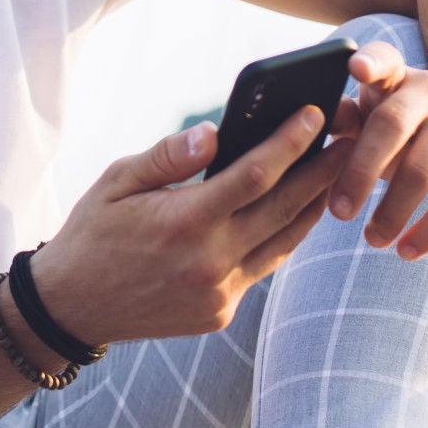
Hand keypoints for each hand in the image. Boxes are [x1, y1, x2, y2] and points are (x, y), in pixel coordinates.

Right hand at [30, 106, 354, 345]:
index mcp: (184, 222)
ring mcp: (219, 293)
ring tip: (338, 172)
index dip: (291, 142)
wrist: (72, 306)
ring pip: (284, 242)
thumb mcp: (117, 181)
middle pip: (285, 208)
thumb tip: (214, 131)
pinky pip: (263, 267)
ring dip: (314, 206)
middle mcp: (209, 262)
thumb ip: (169, 156)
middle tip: (355, 139)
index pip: (255, 175)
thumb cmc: (94, 231)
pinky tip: (296, 211)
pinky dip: (283, 236)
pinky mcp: (220, 313)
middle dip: (324, 171)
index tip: (316, 113)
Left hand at [325, 42, 427, 258]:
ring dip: (393, 211)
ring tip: (371, 240)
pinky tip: (406, 251)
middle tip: (339, 213)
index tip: (355, 67)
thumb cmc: (406, 129)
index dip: (371, 61)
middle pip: (391, 127)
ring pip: (423, 171)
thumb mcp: (375, 117)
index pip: (384, 59)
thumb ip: (345, 119)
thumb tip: (310, 124)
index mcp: (397, 78)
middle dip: (360, 172)